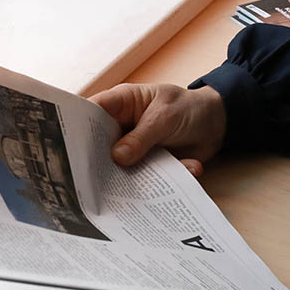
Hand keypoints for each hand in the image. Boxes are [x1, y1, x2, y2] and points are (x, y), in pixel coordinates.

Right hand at [89, 83, 226, 176]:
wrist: (219, 124)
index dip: (77, 125)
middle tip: (97, 181)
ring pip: (122, 166)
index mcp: (120, 104)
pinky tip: (189, 168)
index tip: (69, 147)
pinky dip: (163, 182)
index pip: (91, 111)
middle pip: (100, 143)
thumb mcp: (164, 117)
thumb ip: (141, 137)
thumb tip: (116, 158)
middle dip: (101, 161)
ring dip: (134, 177)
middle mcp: (122, 126)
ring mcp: (135, 147)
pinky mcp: (150, 164)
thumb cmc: (186, 108)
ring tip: (146, 186)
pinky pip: (147, 178)